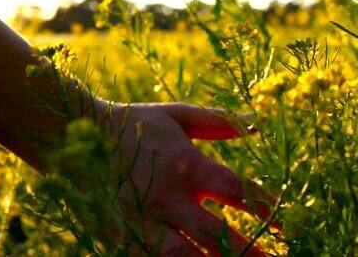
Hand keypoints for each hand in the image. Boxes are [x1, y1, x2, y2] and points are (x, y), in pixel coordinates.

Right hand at [102, 102, 275, 255]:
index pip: (235, 190)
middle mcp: (168, 197)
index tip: (285, 220)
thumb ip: (216, 121)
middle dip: (249, 251)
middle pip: (216, 234)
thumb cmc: (133, 124)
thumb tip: (255, 122)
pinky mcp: (120, 236)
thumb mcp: (175, 115)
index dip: (264, 206)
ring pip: (184, 256)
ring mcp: (142, 221)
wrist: (72, 136)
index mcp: (185, 164)